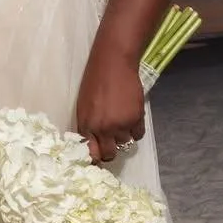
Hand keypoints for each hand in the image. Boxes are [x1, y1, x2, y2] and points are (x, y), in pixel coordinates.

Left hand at [74, 42, 144, 163]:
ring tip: (122, 120)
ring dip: (124, 136)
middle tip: (112, 142)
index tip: (99, 156)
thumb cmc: (94, 82)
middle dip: (111, 151)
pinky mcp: (136, 118)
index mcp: (86, 125)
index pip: (91, 154)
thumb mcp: (84, 106)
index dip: (96, 158)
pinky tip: (132, 117)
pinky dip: (136, 129)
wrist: (113, 64)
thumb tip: (93, 143)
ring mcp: (120, 125)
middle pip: (109, 154)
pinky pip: (138, 135)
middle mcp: (102, 129)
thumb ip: (88, 126)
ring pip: (125, 143)